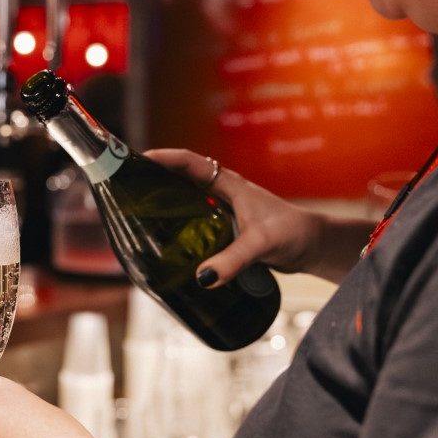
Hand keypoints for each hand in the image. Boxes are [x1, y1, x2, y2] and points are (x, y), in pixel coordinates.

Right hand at [144, 148, 327, 283]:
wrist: (312, 247)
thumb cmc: (292, 234)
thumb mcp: (261, 244)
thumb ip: (233, 259)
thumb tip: (202, 278)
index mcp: (228, 184)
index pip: (189, 163)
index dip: (163, 159)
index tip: (137, 161)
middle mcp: (222, 193)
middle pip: (180, 179)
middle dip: (154, 179)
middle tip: (125, 188)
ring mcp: (223, 211)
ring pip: (186, 200)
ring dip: (164, 203)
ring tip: (135, 213)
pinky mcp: (225, 229)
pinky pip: (193, 222)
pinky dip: (177, 226)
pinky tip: (164, 241)